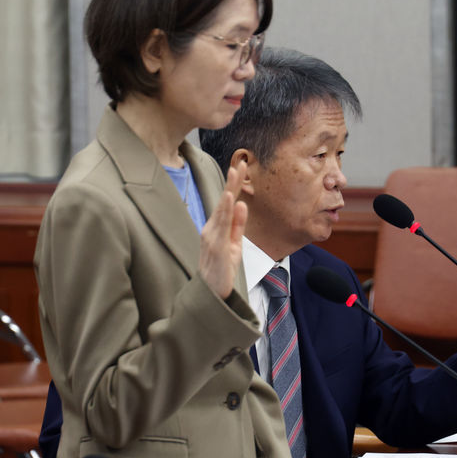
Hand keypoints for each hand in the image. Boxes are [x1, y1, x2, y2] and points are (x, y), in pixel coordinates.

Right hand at [199, 161, 247, 298]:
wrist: (212, 294)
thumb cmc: (221, 270)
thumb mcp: (234, 244)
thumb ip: (238, 225)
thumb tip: (243, 204)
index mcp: (217, 228)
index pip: (227, 203)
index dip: (234, 184)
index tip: (241, 167)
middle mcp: (211, 229)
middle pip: (224, 201)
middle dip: (232, 182)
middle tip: (240, 163)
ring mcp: (212, 237)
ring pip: (222, 210)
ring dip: (230, 190)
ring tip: (235, 173)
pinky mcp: (216, 247)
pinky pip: (222, 227)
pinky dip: (226, 212)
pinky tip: (230, 200)